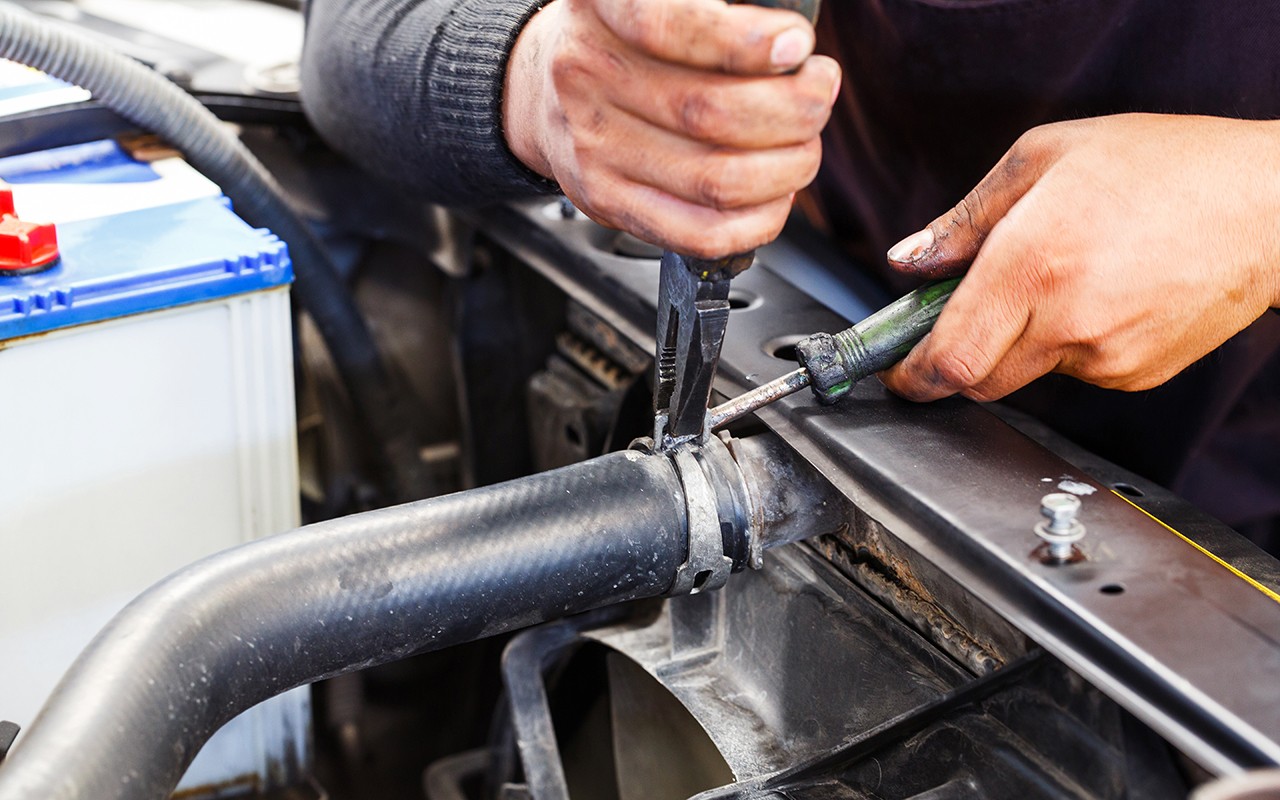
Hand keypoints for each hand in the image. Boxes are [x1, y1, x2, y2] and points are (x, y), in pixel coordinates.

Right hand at [503, 0, 840, 257]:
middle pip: (709, 112)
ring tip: (804, 145)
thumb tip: (792, 52)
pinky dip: (757, 221)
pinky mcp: (606, 203)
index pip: (670, 27)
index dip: (746, 43)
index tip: (795, 45)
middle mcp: (587, 76)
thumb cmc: (617, 39)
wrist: (536, 91)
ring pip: (715, 179)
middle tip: (817, 95)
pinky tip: (777, 195)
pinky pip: (697, 232)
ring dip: (786, 167)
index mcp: (601, 8)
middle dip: (793, 111)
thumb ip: (715, 12)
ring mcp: (594, 149)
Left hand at [879, 113, 1279, 401]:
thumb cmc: (1163, 167)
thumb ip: (964, 220)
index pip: (948, 358)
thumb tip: (909, 263)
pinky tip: (1100, 295)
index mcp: (1032, 264)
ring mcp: (1106, 357)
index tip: (897, 373)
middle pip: (978, 379)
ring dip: (1018, 341)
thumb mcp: (1044, 158)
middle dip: (958, 356)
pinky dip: (1067, 344)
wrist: (1268, 203)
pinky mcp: (1136, 375)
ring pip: (1026, 373)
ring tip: (1060, 278)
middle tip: (968, 313)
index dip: (911, 375)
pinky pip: (1075, 372)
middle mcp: (1067, 321)